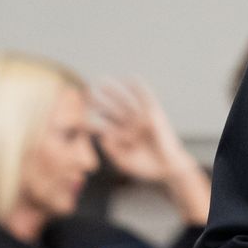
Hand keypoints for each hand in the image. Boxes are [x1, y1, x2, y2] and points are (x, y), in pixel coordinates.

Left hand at [91, 79, 209, 223]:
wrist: (167, 169)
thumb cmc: (145, 166)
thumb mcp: (123, 161)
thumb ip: (112, 149)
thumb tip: (104, 135)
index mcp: (119, 133)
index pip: (102, 123)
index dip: (91, 118)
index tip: (80, 117)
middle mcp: (128, 123)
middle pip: (110, 108)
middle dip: (98, 101)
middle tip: (86, 92)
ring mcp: (140, 118)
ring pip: (124, 101)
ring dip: (114, 90)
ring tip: (101, 80)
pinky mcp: (154, 114)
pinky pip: (146, 98)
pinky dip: (140, 88)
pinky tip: (131, 78)